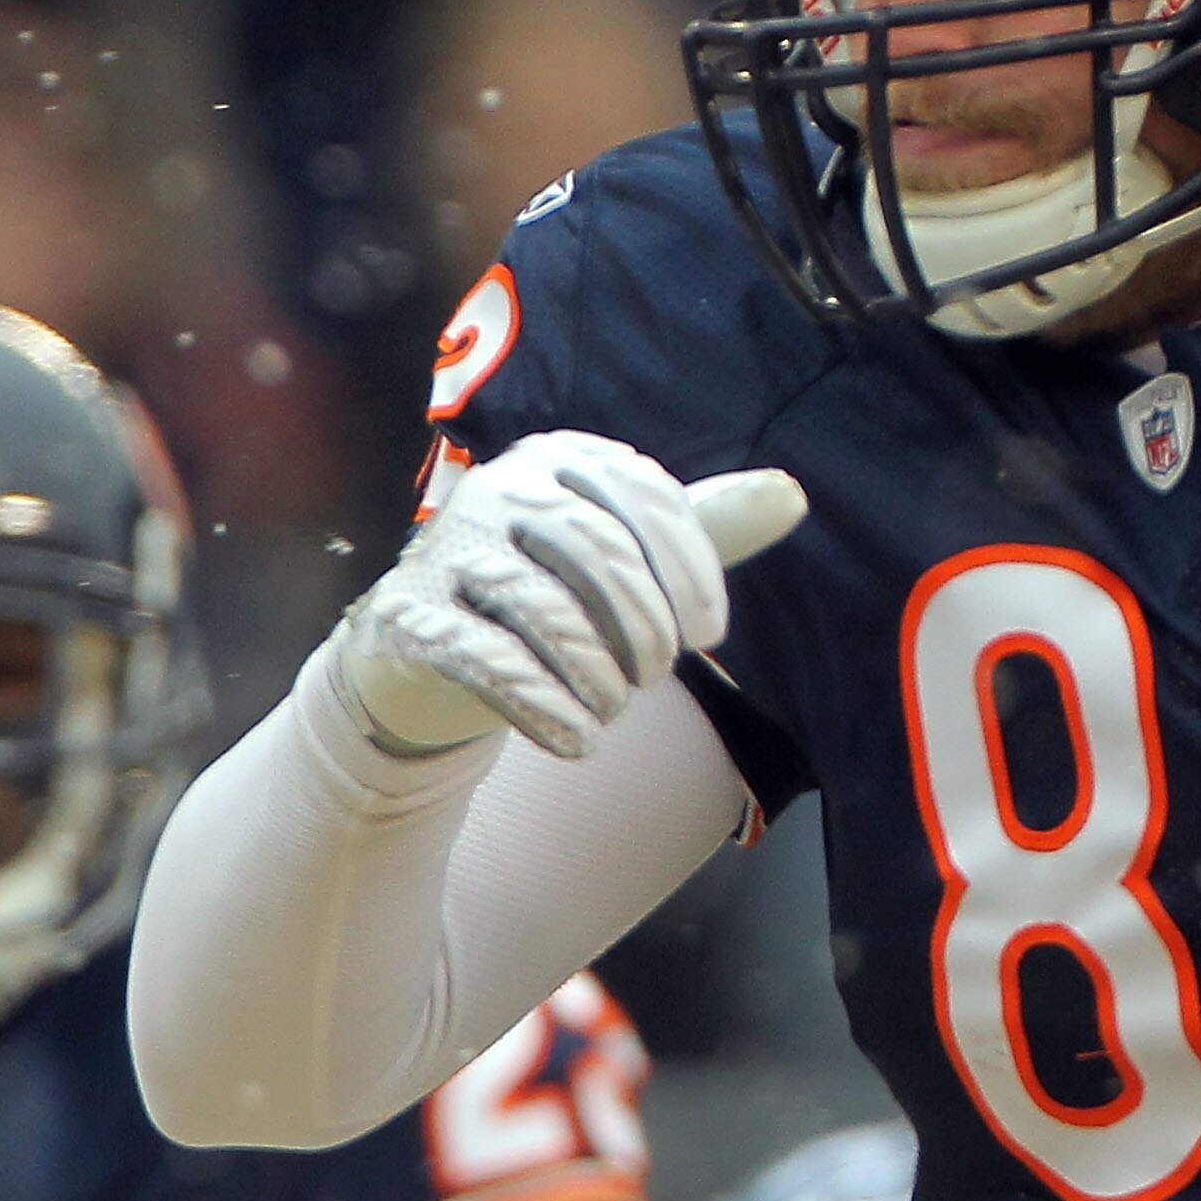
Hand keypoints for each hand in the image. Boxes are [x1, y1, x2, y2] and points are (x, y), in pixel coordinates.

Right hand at [322, 434, 808, 758]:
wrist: (433, 646)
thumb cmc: (551, 591)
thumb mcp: (629, 555)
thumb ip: (705, 529)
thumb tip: (791, 493)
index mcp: (561, 459)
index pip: (643, 495)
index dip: (689, 569)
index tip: (709, 634)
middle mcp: (499, 487)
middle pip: (594, 549)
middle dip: (642, 626)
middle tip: (655, 678)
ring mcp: (448, 547)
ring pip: (542, 608)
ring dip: (594, 675)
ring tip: (610, 712)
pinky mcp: (409, 614)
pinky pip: (485, 659)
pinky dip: (542, 707)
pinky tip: (575, 741)